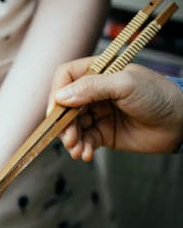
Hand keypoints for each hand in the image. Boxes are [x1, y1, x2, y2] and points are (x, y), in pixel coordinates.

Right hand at [49, 58, 182, 160]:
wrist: (179, 123)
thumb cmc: (158, 96)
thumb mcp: (126, 85)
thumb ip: (93, 87)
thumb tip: (62, 97)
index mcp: (98, 72)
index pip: (66, 77)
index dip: (57, 93)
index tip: (56, 111)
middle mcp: (94, 92)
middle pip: (64, 106)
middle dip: (63, 123)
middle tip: (69, 138)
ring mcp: (97, 113)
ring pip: (72, 126)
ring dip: (71, 139)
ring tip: (77, 149)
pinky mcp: (102, 133)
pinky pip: (84, 141)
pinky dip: (81, 149)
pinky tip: (86, 154)